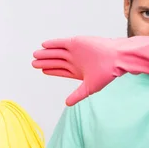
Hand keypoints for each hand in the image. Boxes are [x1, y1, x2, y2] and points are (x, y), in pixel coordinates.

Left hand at [32, 33, 148, 105]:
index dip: (51, 70)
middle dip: (45, 62)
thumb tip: (66, 104)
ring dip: (46, 53)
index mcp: (78, 71)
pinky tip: (44, 45)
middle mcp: (75, 60)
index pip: (61, 70)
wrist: (115, 58)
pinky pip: (61, 43)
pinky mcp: (76, 43)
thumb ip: (77, 95)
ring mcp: (75, 51)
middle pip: (57, 61)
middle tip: (33, 63)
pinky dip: (52, 44)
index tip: (41, 70)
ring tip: (35, 54)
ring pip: (57, 52)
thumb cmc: (106, 74)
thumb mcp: (89, 88)